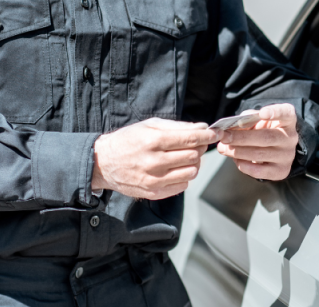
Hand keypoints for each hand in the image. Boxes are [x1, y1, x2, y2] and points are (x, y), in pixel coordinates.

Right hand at [92, 118, 220, 199]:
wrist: (103, 163)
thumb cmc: (127, 140)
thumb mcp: (149, 126)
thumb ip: (177, 127)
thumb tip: (202, 127)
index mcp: (153, 141)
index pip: (190, 139)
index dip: (207, 135)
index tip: (215, 133)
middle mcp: (154, 162)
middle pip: (193, 156)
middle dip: (200, 148)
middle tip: (198, 143)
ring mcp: (154, 180)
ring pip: (191, 172)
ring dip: (193, 163)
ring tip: (186, 157)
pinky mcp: (154, 193)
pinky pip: (182, 186)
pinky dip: (184, 176)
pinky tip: (175, 169)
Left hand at [217, 104, 299, 180]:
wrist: (276, 150)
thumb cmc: (264, 130)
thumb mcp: (258, 120)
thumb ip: (246, 120)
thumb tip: (231, 129)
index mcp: (288, 120)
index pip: (286, 113)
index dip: (274, 112)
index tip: (262, 113)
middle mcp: (290, 138)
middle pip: (266, 137)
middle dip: (241, 138)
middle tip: (224, 137)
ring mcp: (287, 156)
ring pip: (259, 155)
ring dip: (237, 152)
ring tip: (223, 148)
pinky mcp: (281, 171)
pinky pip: (259, 171)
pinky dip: (244, 165)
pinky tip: (235, 160)